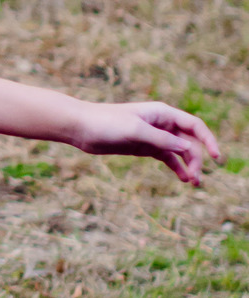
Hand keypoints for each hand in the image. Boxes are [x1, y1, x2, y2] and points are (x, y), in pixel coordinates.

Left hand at [69, 99, 219, 185]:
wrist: (81, 128)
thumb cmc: (107, 123)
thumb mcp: (136, 131)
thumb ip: (162, 139)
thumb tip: (187, 146)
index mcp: (162, 113)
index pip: (194, 126)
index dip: (208, 140)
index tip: (216, 158)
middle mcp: (162, 124)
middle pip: (189, 141)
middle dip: (197, 159)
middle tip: (196, 179)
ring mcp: (154, 136)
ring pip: (180, 151)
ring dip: (189, 166)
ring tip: (194, 183)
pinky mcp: (144, 147)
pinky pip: (167, 157)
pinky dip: (176, 167)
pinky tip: (184, 179)